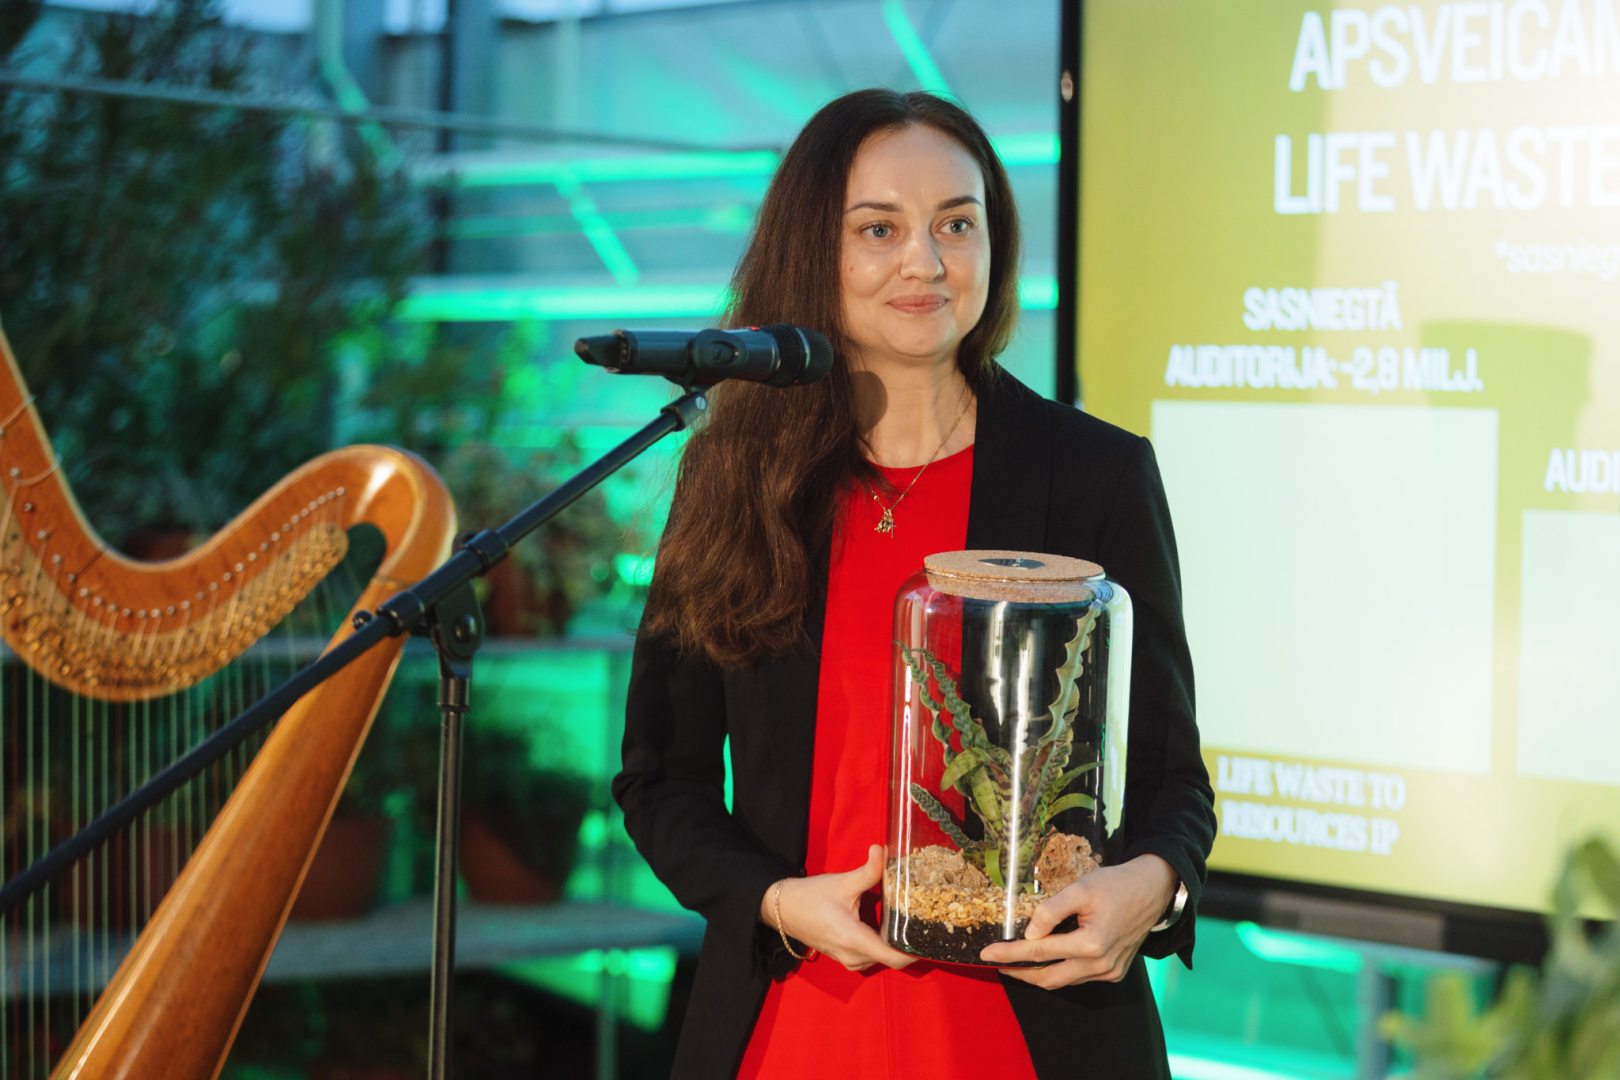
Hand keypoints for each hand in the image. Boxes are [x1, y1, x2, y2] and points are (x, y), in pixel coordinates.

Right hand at [760, 844, 916, 972]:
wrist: (783, 909)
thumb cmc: (811, 897)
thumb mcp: (842, 882)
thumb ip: (868, 871)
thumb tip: (884, 850)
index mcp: (854, 939)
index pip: (894, 958)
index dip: (915, 951)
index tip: (931, 937)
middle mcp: (853, 956)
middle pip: (891, 957)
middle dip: (907, 942)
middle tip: (924, 920)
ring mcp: (848, 960)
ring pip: (881, 958)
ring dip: (894, 944)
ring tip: (909, 921)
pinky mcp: (845, 958)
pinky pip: (871, 957)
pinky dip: (881, 945)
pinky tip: (887, 926)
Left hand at [978, 854, 1176, 988]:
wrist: (1152, 890)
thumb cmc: (1116, 885)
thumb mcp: (1080, 888)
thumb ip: (1051, 910)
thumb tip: (1029, 933)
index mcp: (1091, 944)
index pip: (1039, 953)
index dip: (1009, 954)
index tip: (986, 954)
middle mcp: (1101, 964)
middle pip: (1049, 977)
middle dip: (1020, 972)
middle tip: (998, 961)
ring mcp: (1109, 972)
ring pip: (1064, 981)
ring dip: (1039, 972)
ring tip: (1018, 960)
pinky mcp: (1114, 972)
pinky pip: (1080, 978)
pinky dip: (1061, 970)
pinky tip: (1048, 958)